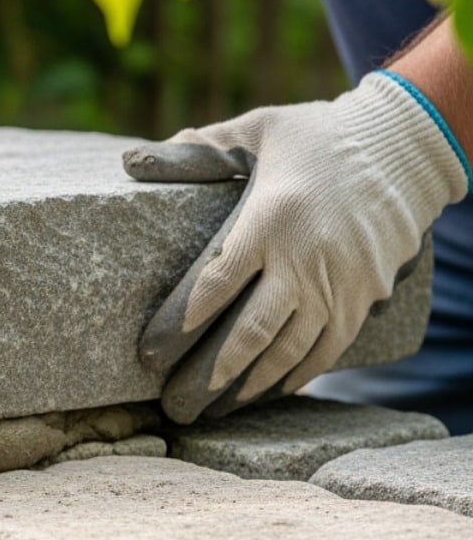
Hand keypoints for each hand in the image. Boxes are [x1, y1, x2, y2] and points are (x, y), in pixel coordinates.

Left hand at [123, 71, 467, 422]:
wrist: (406, 148)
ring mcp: (339, 283)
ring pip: (288, 351)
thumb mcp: (257, 129)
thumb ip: (198, 150)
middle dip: (209, 373)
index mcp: (270, 218)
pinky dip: (295, 377)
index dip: (180, 324)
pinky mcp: (364, 297)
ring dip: (247, 386)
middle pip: (250, 331)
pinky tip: (263, 395)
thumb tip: (132, 163)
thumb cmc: (318, 137)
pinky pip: (327, 350)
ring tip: (209, 410)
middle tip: (173, 404)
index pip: (215, 282)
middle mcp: (305, 258)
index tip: (150, 354)